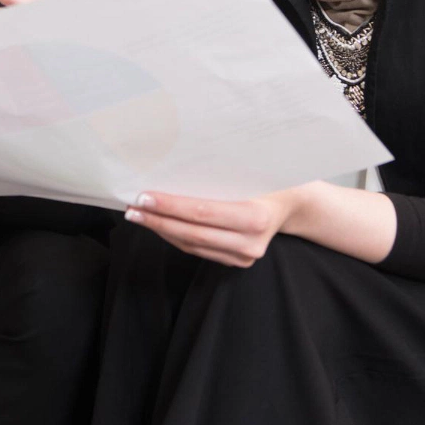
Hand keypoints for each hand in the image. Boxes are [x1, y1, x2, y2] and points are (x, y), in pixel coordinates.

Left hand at [123, 187, 308, 266]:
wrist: (293, 204)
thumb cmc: (269, 178)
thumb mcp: (253, 170)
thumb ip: (219, 171)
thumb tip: (173, 163)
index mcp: (256, 217)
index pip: (202, 212)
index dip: (170, 206)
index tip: (143, 196)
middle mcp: (250, 243)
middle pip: (193, 233)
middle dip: (157, 220)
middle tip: (131, 208)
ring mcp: (243, 257)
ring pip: (192, 245)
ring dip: (161, 229)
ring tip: (138, 214)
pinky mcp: (236, 261)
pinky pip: (198, 250)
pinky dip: (175, 236)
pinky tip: (158, 223)